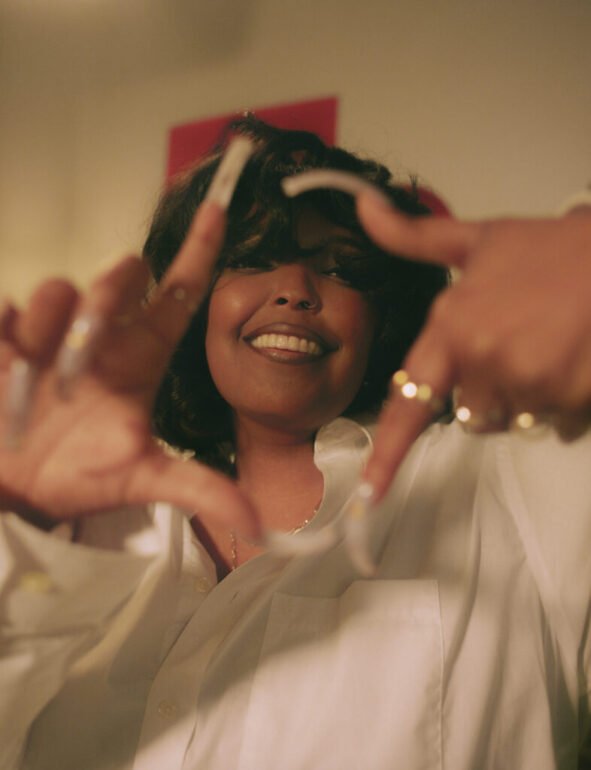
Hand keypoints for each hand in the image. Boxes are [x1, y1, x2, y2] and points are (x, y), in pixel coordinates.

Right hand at [0, 201, 258, 538]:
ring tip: (37, 365)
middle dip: (115, 288)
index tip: (219, 206)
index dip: (200, 250)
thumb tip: (257, 524)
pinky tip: (8, 354)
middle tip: (93, 336)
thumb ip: (200, 489)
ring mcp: (51, 334)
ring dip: (55, 320)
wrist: (16, 493)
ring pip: (61, 287)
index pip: (179, 294)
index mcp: (141, 357)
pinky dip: (7, 325)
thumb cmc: (82, 476)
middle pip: (123, 275)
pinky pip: (4, 308)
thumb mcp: (143, 479)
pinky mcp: (4, 340)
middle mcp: (101, 335)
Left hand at [357, 192, 590, 499]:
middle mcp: (482, 359)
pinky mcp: (569, 396)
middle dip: (491, 395)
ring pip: (516, 421)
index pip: (408, 404)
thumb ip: (414, 238)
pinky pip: (557, 425)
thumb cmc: (550, 247)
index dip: (387, 453)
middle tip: (520, 346)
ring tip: (551, 348)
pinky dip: (565, 404)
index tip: (370, 493)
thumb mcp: (478, 239)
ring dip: (530, 399)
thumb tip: (363, 207)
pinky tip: (574, 361)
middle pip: (472, 416)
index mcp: (451, 328)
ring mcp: (528, 380)